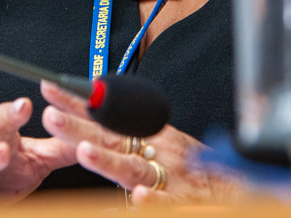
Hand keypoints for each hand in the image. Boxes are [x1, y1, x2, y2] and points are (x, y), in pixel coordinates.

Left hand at [39, 80, 244, 205]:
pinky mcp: (185, 202)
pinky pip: (167, 201)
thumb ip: (130, 132)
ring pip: (135, 169)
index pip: (107, 116)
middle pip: (113, 137)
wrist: (241, 187)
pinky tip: (138, 198)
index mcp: (149, 136)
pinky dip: (154, 200)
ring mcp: (171, 177)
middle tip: (51, 116)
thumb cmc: (197, 167)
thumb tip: (94, 112)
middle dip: (80, 127)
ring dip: (109, 161)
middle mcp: (157, 152)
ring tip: (84, 153)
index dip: (77, 103)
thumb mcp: (163, 141)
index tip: (49, 89)